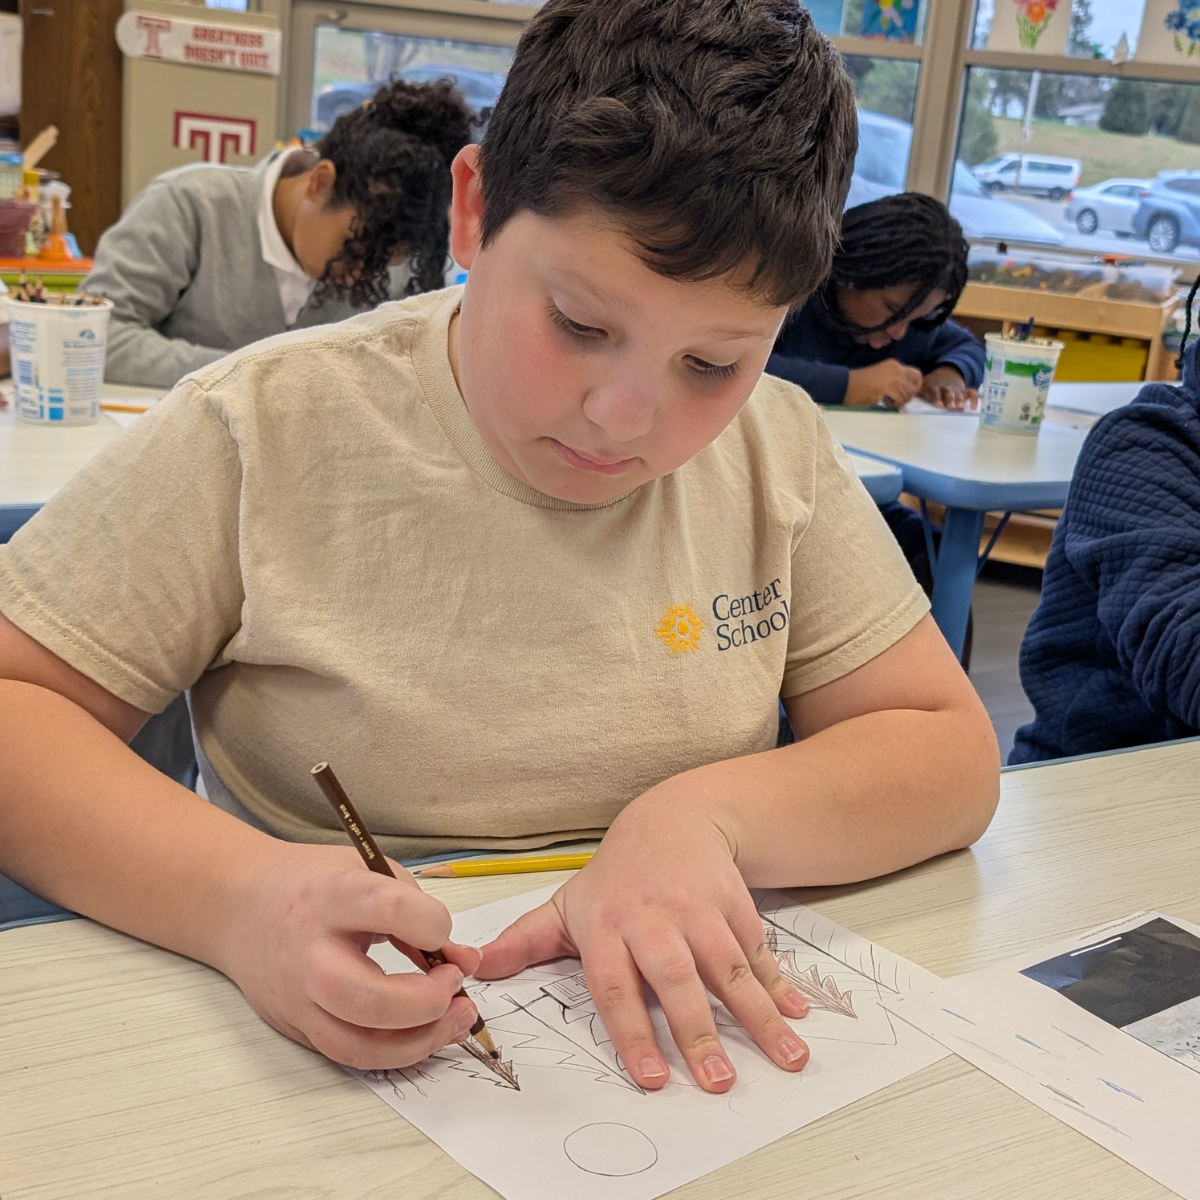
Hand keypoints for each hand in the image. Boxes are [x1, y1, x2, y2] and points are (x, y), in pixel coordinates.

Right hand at [218, 843, 481, 1069]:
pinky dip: (396, 1052)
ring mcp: (299, 999)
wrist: (242, 906)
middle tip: (454, 983)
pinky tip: (424, 1033)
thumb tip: (465, 961)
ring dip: (421, 1040)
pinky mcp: (298, 1028)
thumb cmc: (315, 884)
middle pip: (371, 998)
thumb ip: (420, 912)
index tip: (442, 930)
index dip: (433, 924)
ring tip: (457, 1019)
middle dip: (428, 1000)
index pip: (391, 911)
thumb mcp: (370, 871)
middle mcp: (310, 954)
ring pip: (361, 1045)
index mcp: (332, 897)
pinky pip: (351, 1056)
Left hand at [474, 788, 810, 1093]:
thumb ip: (525, 943)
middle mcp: (654, 920)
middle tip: (719, 1082)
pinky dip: (781, 983)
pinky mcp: (734, 904)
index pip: (616, 987)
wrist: (670, 818)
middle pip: (676, 979)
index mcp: (608, 928)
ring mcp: (699, 910)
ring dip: (759, 1014)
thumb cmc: (614, 877)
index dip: (633, 1033)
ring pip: (728, 967)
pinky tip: (799, 1014)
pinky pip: (758, 950)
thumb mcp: (566, 905)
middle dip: (700, 1031)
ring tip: (787, 1057)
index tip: (653, 1079)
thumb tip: (474, 970)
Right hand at [845, 359, 922, 408]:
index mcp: (894, 365)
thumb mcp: (881, 378)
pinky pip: (901, 399)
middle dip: (908, 397)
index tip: (906, 395)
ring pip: (908, 394)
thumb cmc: (859, 385)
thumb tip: (907, 392)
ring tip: (887, 401)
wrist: (845, 385)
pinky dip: (895, 405)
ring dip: (900, 401)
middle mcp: (896, 368)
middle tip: (895, 400)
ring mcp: (894, 376)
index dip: (915, 387)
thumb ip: (895, 381)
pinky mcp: (889, 386)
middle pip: (914, 386)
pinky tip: (884, 403)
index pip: (916, 375)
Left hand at [917, 366, 977, 410]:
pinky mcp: (964, 391)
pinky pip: (972, 393)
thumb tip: (907, 398)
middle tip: (951, 407)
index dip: (937, 398)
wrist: (946, 373)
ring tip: (960, 408)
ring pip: (959, 394)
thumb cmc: (930, 384)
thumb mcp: (922, 385)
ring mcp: (956, 389)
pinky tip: (974, 408)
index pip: (935, 391)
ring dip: (960, 401)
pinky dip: (974, 400)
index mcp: (934, 385)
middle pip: (949, 393)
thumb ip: (917, 391)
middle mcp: (946, 387)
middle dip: (950, 400)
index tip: (938, 405)